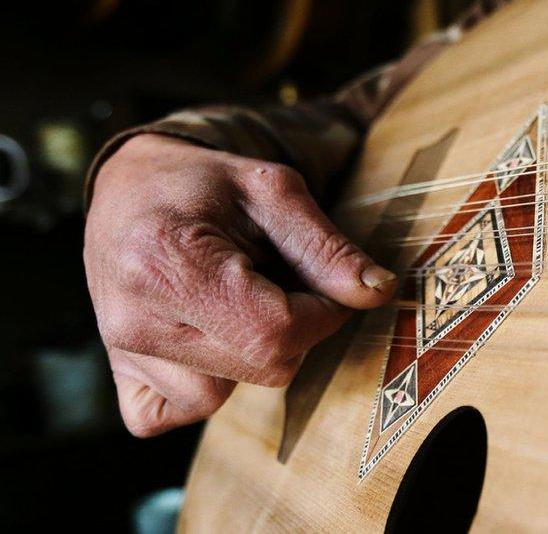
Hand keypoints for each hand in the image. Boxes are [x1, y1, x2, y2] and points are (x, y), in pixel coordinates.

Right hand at [84, 134, 394, 436]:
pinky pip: (176, 413)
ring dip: (248, 357)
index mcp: (167, 262)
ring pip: (223, 397)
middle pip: (262, 368)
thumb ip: (326, 248)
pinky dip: (203, 387)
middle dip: (294, 331)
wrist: (130, 189)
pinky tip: (205, 340)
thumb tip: (379, 292)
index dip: (322, 314)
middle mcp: (133, 319)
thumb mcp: (272, 192)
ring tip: (232, 303)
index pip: (276, 332)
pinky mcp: (120, 376)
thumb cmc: (203, 184)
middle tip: (274, 283)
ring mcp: (122, 353)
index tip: (325, 286)